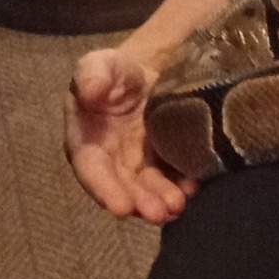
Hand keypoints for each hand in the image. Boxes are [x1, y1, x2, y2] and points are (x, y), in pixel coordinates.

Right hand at [65, 47, 196, 224]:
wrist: (148, 70)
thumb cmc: (116, 71)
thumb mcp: (100, 64)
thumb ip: (92, 74)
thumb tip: (89, 90)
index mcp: (86, 142)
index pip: (92, 170)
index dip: (105, 190)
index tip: (121, 207)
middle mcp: (111, 161)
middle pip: (123, 187)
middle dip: (140, 202)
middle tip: (159, 213)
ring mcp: (138, 164)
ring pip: (148, 187)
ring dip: (161, 199)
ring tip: (177, 206)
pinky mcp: (163, 161)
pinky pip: (171, 177)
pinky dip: (181, 185)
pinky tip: (192, 188)